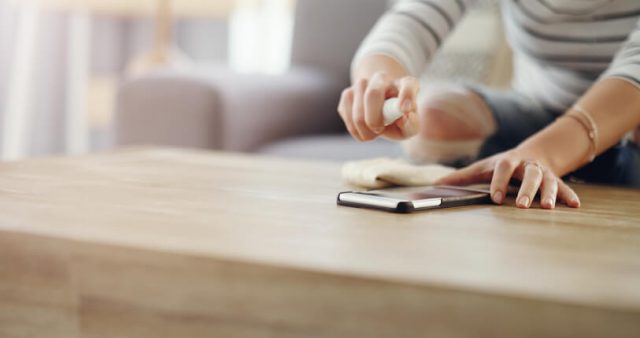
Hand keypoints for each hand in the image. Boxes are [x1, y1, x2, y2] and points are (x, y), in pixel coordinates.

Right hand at [337, 72, 418, 140]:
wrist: (381, 111)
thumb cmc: (399, 119)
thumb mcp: (410, 125)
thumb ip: (411, 124)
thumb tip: (401, 119)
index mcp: (406, 84)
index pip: (408, 85)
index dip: (406, 96)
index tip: (405, 109)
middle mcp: (383, 78)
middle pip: (372, 94)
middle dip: (373, 119)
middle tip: (379, 130)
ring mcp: (362, 84)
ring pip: (357, 111)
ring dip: (364, 129)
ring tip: (374, 132)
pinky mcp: (347, 94)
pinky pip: (346, 115)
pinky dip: (355, 129)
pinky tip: (363, 129)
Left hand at [436, 149, 580, 208]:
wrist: (533, 154)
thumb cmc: (502, 165)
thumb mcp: (483, 168)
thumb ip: (462, 177)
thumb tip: (436, 185)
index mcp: (508, 162)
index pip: (503, 169)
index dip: (499, 183)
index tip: (496, 198)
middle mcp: (527, 166)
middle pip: (529, 175)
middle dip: (526, 190)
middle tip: (521, 206)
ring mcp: (543, 173)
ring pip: (548, 181)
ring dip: (548, 193)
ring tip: (546, 207)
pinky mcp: (555, 180)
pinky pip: (563, 187)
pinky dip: (568, 195)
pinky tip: (574, 205)